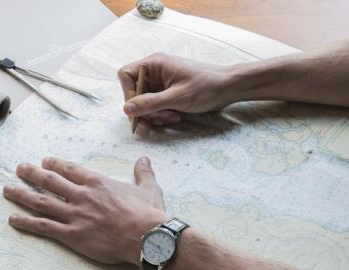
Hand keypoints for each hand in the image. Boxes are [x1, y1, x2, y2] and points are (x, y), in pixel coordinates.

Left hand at [3, 156, 165, 265]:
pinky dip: (27, 222)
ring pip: (42, 202)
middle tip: (19, 168)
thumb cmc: (148, 214)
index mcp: (98, 183)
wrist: (146, 237)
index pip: (71, 170)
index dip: (55, 164)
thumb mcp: (149, 188)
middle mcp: (82, 196)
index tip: (44, 161)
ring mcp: (75, 215)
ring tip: (8, 189)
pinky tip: (13, 219)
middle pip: (50, 182)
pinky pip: (44, 227)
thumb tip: (144, 159)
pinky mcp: (72, 235)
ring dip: (23, 194)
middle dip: (32, 174)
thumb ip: (143, 173)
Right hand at [118, 53, 234, 134]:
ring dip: (153, 115)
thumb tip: (126, 109)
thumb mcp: (177, 97)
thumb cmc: (206, 87)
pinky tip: (174, 117)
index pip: (126, 75)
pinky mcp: (167, 95)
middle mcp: (154, 72)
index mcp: (154, 64)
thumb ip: (150, 103)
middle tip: (158, 120)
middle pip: (134, 93)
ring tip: (171, 118)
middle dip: (144, 110)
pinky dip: (160, 116)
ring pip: (144, 103)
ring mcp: (160, 84)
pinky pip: (154, 107)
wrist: (228, 89)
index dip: (128, 93)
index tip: (138, 109)